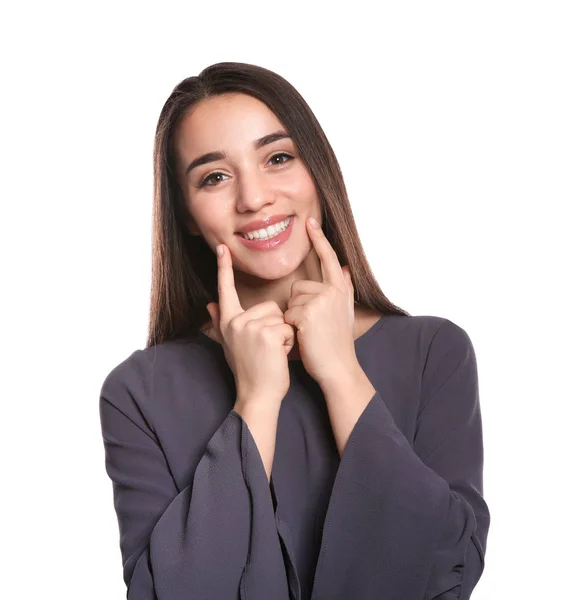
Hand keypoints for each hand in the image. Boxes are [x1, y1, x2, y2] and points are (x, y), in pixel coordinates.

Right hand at [206, 244, 294, 405]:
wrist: (257, 395)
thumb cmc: (248, 370)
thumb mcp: (230, 344)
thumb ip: (220, 321)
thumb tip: (209, 303)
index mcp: (228, 321)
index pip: (225, 289)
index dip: (223, 268)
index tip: (222, 248)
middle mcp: (236, 321)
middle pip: (270, 306)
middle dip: (276, 326)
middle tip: (268, 348)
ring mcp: (250, 327)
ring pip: (281, 316)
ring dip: (284, 334)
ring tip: (273, 352)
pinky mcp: (266, 334)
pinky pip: (287, 327)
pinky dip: (289, 343)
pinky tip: (279, 356)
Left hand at [283, 217, 357, 388]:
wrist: (338, 367)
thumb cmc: (336, 342)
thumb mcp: (344, 311)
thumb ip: (344, 287)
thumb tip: (346, 267)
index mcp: (341, 289)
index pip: (328, 258)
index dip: (319, 239)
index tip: (310, 221)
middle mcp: (334, 291)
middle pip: (299, 286)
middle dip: (298, 306)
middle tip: (313, 327)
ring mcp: (321, 301)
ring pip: (291, 300)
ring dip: (294, 317)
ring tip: (309, 332)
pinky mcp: (308, 313)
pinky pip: (288, 313)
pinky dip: (291, 327)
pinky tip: (304, 337)